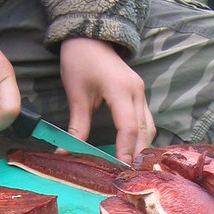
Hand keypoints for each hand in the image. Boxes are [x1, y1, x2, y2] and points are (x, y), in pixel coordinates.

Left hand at [60, 38, 155, 164]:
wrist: (91, 36)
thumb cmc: (80, 62)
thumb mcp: (76, 95)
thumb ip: (76, 127)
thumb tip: (64, 154)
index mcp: (120, 90)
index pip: (128, 127)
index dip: (125, 151)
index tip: (119, 170)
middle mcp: (137, 92)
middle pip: (144, 131)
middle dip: (137, 155)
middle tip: (128, 177)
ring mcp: (142, 93)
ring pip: (149, 128)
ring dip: (142, 148)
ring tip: (132, 170)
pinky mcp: (141, 95)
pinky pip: (147, 121)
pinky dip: (143, 138)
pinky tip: (135, 152)